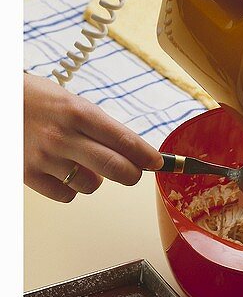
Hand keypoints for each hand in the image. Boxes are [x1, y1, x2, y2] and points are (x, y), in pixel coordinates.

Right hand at [23, 73, 162, 202]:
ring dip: (94, 178)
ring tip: (78, 160)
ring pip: (94, 185)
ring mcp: (45, 157)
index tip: (159, 163)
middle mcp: (62, 135)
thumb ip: (98, 125)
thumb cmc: (33, 100)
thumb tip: (135, 153)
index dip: (148, 156)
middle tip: (132, 171)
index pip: (125, 140)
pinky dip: (70, 188)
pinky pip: (68, 196)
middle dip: (133, 174)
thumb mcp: (67, 100)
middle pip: (119, 170)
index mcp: (76, 111)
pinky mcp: (29, 174)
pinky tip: (59, 170)